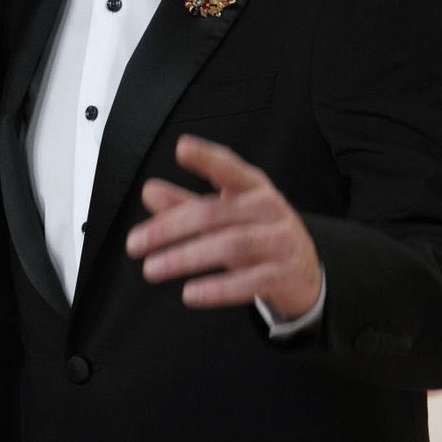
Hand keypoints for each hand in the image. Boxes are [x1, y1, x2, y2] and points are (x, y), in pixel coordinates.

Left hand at [125, 135, 320, 319]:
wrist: (307, 271)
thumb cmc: (256, 233)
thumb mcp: (225, 215)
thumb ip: (186, 203)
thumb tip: (148, 191)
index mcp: (252, 186)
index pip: (228, 166)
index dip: (206, 157)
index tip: (181, 148)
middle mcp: (268, 208)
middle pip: (213, 213)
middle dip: (169, 228)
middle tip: (134, 243)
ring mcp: (280, 241)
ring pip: (229, 245)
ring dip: (185, 258)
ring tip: (152, 269)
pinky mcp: (284, 274)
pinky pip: (249, 282)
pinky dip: (217, 289)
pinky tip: (190, 293)